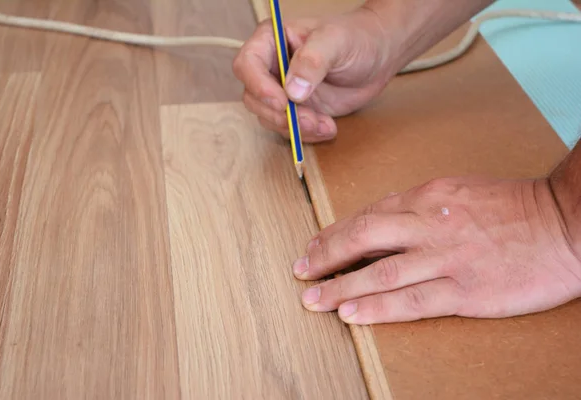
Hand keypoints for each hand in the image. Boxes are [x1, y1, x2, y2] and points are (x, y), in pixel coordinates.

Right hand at [232, 7, 395, 141]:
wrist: (379, 56)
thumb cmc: (357, 38)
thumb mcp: (336, 42)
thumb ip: (312, 61)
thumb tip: (293, 91)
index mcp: (272, 40)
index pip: (247, 64)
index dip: (259, 86)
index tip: (282, 102)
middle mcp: (271, 67)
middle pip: (254, 98)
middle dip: (280, 114)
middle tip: (309, 119)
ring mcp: (282, 91)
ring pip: (270, 118)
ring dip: (295, 128)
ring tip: (325, 124)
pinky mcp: (296, 111)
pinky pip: (289, 130)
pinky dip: (307, 135)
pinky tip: (329, 128)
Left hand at [292, 176, 580, 323]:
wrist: (565, 223)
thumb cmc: (514, 207)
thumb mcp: (459, 191)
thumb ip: (420, 206)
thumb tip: (384, 222)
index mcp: (428, 197)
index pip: (368, 215)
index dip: (336, 233)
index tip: (314, 246)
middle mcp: (430, 224)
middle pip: (364, 237)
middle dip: (326, 255)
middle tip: (300, 270)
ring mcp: (447, 257)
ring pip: (380, 272)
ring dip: (341, 286)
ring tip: (313, 299)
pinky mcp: (467, 290)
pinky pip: (412, 300)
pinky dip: (378, 308)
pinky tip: (351, 314)